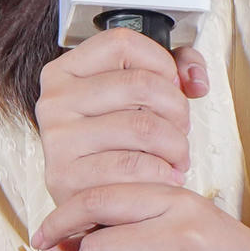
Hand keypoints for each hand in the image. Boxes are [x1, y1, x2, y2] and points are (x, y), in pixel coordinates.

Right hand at [35, 26, 209, 215]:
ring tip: (176, 156)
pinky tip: (163, 175)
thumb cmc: (115, 147)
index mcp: (64, 72)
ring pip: (144, 126)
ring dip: (176, 145)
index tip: (170, 85)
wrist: (90, 207)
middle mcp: (54, 101)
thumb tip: (195, 79)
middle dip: (178, 109)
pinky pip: (134, 166)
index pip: (122, 43)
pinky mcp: (65, 177)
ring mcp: (57, 139)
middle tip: (181, 128)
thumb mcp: (135, 99)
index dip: (160, 61)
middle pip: (141, 84)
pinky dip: (161, 173)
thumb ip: (173, 71)